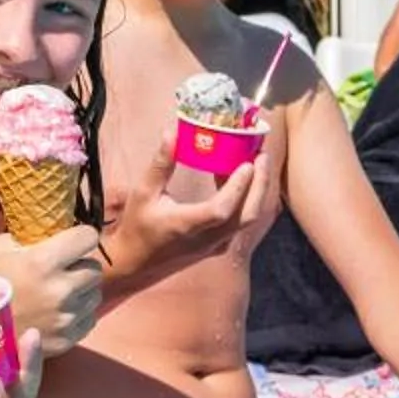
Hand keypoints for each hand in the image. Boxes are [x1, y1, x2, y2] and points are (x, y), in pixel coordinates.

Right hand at [0, 223, 102, 356]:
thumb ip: (29, 237)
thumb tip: (52, 227)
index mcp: (43, 262)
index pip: (88, 237)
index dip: (81, 237)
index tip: (74, 241)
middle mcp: (60, 290)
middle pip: (94, 268)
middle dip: (80, 266)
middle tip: (62, 270)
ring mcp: (65, 318)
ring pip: (94, 294)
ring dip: (81, 291)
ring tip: (57, 293)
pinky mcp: (66, 339)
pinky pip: (88, 318)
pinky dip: (77, 314)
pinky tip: (56, 312)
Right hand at [114, 121, 273, 275]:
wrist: (136, 264)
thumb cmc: (137, 228)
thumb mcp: (144, 193)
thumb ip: (160, 165)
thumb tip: (171, 134)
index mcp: (187, 225)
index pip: (222, 209)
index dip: (238, 187)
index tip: (248, 163)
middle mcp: (207, 239)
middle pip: (247, 215)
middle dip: (260, 184)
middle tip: (262, 156)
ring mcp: (215, 245)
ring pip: (247, 220)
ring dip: (255, 192)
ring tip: (254, 164)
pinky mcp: (218, 247)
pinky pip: (240, 223)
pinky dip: (245, 202)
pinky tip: (236, 182)